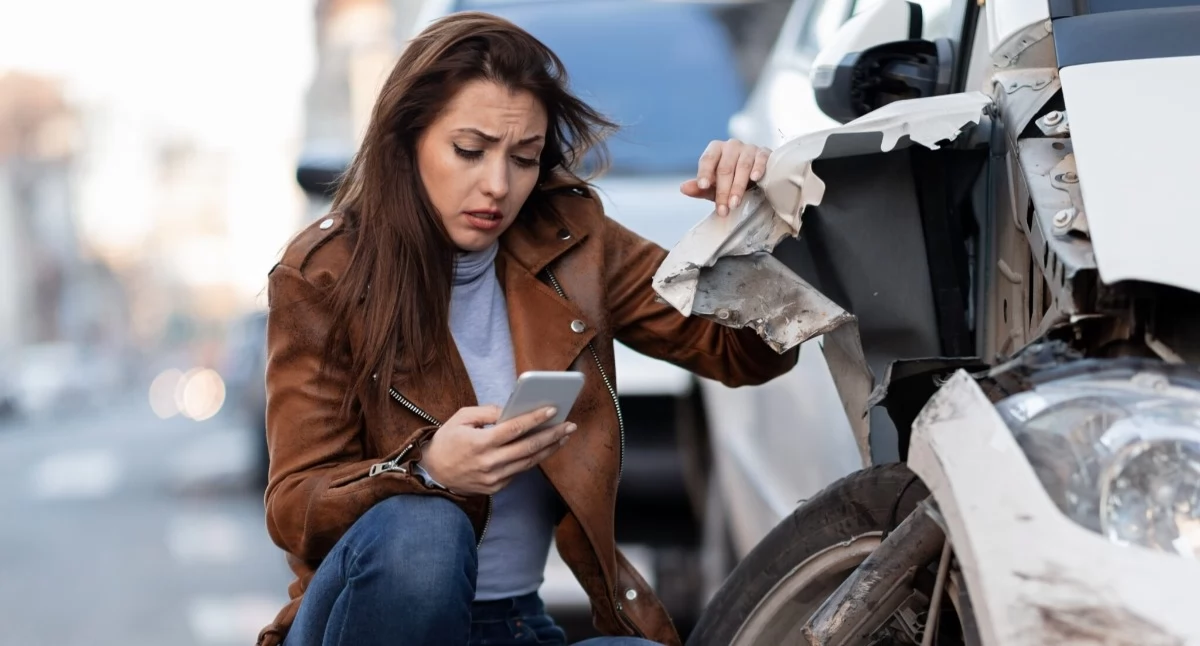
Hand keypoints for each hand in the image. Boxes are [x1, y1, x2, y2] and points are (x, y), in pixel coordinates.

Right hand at [417, 405, 576, 494]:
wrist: (433, 473)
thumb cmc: (447, 440)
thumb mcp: (461, 418)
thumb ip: (487, 413)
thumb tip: (512, 410)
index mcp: (479, 443)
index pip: (513, 429)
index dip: (535, 419)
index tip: (553, 410)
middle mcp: (489, 463)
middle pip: (528, 448)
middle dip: (552, 435)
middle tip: (570, 425)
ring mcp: (493, 478)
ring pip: (529, 462)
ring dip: (549, 449)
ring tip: (564, 436)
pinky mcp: (496, 487)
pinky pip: (519, 471)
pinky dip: (533, 459)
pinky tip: (545, 448)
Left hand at [680, 139, 771, 216]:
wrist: (756, 178)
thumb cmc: (731, 181)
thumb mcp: (713, 187)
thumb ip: (699, 188)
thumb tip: (683, 188)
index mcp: (715, 149)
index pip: (707, 159)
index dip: (704, 173)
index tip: (702, 186)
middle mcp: (731, 146)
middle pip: (725, 167)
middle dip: (723, 190)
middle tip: (723, 209)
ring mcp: (749, 148)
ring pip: (742, 166)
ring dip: (738, 186)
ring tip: (735, 203)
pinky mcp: (764, 153)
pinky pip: (761, 159)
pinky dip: (758, 168)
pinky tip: (755, 178)